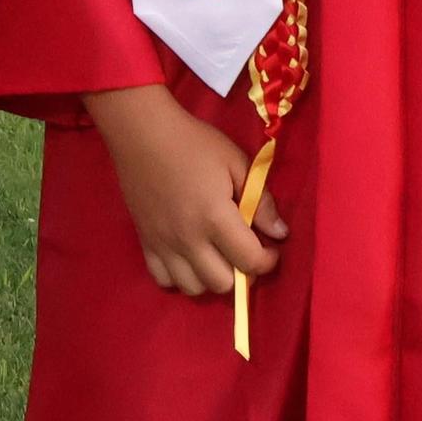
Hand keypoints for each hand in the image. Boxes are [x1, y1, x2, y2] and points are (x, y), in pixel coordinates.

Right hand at [86, 85, 285, 296]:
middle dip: (242, 273)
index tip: (270, 247)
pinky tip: (187, 256)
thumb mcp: (235, 161)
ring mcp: (164, 244)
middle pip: (223, 284)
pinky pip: (163, 280)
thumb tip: (279, 233)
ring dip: (211, 278)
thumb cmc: (193, 142)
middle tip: (243, 250)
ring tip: (216, 255)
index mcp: (215, 217)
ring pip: (193, 288)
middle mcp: (189, 239)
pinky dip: (179, 277)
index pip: (250, 261)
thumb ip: (261, 200)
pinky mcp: (146, 242)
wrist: (142, 131)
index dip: (268, 260)